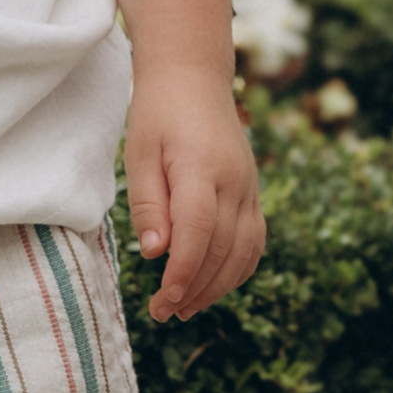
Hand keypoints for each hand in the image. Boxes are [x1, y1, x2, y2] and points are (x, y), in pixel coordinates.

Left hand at [123, 65, 264, 321]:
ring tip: (185, 307)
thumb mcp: (139, 153)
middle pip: (222, 249)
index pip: (198, 232)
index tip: (163, 300)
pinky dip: (236, 269)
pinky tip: (212, 284)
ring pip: (244, 252)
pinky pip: (254, 240)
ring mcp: (249, 188)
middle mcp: (234, 182)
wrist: (193, 80)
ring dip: (217, 286)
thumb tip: (154, 252)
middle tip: (163, 313)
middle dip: (195, 289)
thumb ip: (148, 204)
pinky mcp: (253, 193)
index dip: (184, 272)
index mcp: (201, 169)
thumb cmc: (157, 115)